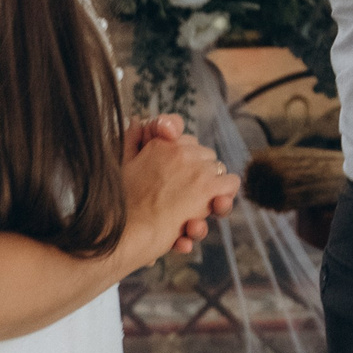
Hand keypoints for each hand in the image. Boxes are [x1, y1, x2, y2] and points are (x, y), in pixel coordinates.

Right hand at [120, 121, 237, 265]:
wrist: (126, 233)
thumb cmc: (121, 207)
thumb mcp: (123, 167)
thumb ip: (132, 141)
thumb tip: (136, 120)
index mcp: (161, 145)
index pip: (188, 144)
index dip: (185, 164)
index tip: (176, 180)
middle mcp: (181, 151)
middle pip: (206, 158)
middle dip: (198, 177)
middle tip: (184, 199)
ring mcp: (197, 169)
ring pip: (219, 171)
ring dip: (209, 192)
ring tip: (193, 214)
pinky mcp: (208, 188)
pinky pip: (230, 184)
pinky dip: (223, 198)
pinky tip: (207, 212)